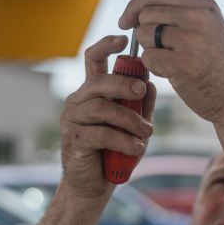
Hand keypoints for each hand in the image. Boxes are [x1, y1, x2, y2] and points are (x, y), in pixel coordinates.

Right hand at [60, 35, 155, 198]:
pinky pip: (101, 133)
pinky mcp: (74, 139)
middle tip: (142, 90)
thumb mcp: (135, 125)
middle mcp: (79, 101)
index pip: (93, 59)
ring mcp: (73, 119)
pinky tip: (137, 148)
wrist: (94, 185)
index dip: (106, 45)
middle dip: (123, 83)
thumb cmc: (115, 151)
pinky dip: (123, 140)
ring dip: (129, 119)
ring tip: (148, 132)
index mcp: (92, 91)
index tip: (124, 39)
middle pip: (98, 81)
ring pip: (101, 107)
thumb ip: (141, 104)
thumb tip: (151, 83)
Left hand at [119, 0, 223, 121]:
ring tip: (171, 62)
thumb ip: (180, 14)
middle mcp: (198, 18)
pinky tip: (173, 74)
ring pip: (144, 35)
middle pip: (146, 14)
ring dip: (150, 51)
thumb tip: (137, 10)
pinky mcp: (182, 65)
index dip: (135, 5)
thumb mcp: (208, 29)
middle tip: (159, 49)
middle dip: (143, 32)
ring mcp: (191, 41)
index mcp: (204, 5)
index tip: (126, 21)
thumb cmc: (217, 65)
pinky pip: (148, 58)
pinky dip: (154, 68)